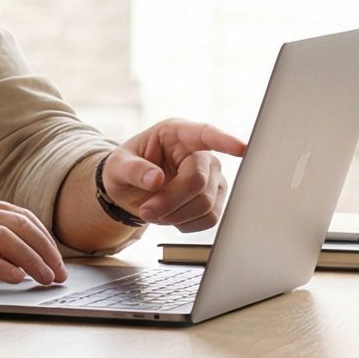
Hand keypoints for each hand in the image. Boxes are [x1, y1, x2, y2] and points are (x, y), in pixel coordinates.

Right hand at [0, 195, 67, 292]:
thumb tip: (21, 257)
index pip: (20, 216)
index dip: (45, 239)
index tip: (58, 261)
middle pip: (19, 225)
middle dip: (46, 250)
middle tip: (59, 274)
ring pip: (5, 238)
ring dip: (32, 260)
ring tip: (45, 279)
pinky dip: (3, 268)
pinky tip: (16, 280)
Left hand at [101, 118, 248, 231]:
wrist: (129, 190)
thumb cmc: (125, 169)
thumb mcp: (117, 166)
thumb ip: (133, 169)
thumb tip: (155, 179)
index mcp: (176, 133)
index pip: (204, 133)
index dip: (223, 141)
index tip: (241, 148)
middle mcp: (199, 153)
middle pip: (198, 181)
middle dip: (170, 200)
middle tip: (146, 210)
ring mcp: (212, 176)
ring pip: (206, 203)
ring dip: (176, 215)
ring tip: (154, 211)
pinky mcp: (216, 198)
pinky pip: (210, 218)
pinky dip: (186, 224)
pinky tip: (171, 216)